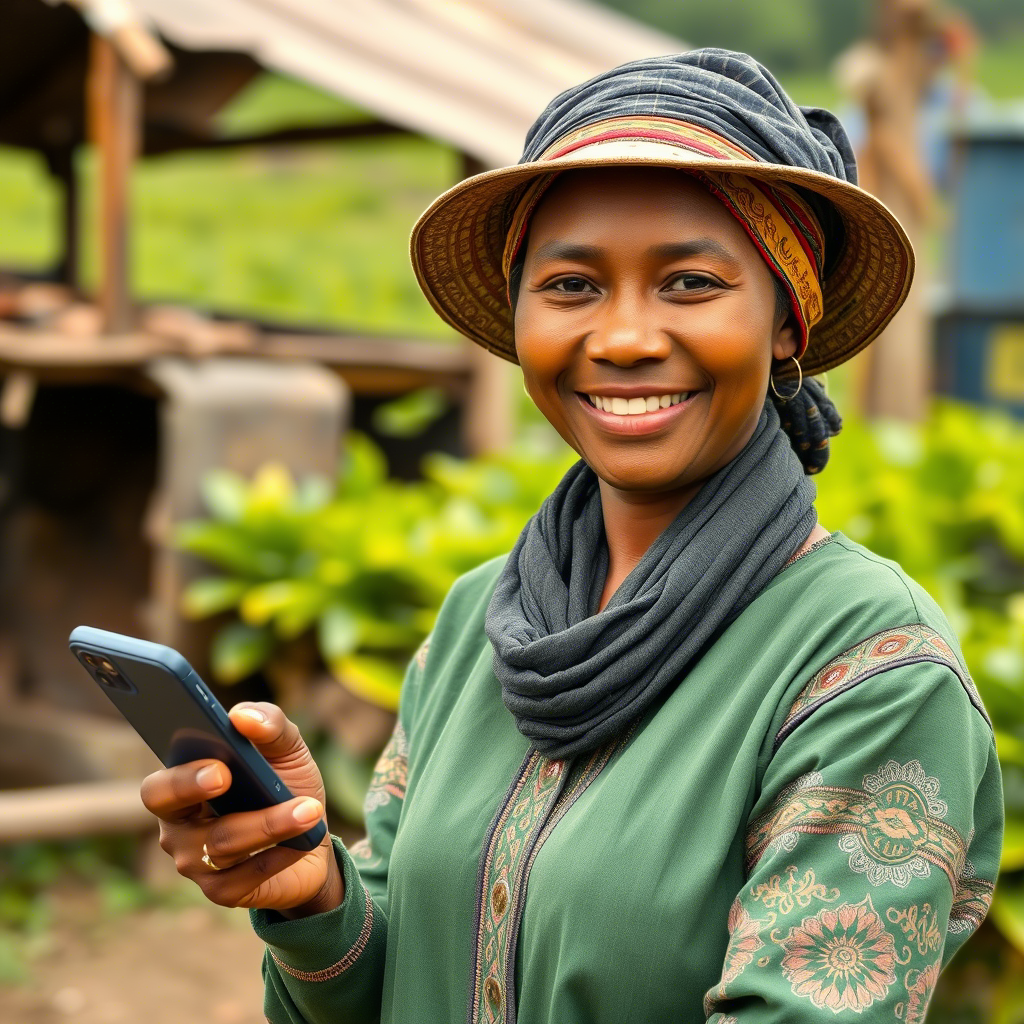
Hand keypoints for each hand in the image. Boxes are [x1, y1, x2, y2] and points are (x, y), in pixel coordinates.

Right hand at [140, 702, 343, 916]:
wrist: (312, 835)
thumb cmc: (285, 784)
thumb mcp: (286, 748)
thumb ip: (269, 723)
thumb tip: (241, 716)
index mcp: (183, 785)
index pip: (159, 785)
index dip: (181, 775)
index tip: (216, 763)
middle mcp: (179, 826)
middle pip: (172, 813)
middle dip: (195, 791)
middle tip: (227, 776)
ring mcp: (196, 862)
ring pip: (223, 843)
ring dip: (270, 824)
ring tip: (309, 809)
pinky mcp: (222, 891)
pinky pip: (247, 875)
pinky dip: (280, 854)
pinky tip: (303, 841)